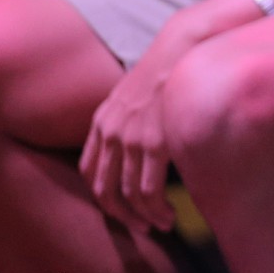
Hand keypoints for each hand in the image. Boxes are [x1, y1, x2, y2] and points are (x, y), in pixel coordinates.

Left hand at [80, 20, 194, 234]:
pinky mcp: (154, 141)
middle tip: (139, 226)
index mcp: (102, 120)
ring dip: (143, 217)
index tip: (122, 205)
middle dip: (120, 215)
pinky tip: (169, 214)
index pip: (89, 170)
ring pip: (127, 194)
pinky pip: (148, 188)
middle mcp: (110, 132)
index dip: (103, 194)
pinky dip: (156, 209)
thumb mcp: (135, 91)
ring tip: (161, 225)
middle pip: (102, 189)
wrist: (184, 46)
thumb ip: (127, 116)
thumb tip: (138, 141)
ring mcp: (130, 138)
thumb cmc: (168, 66)